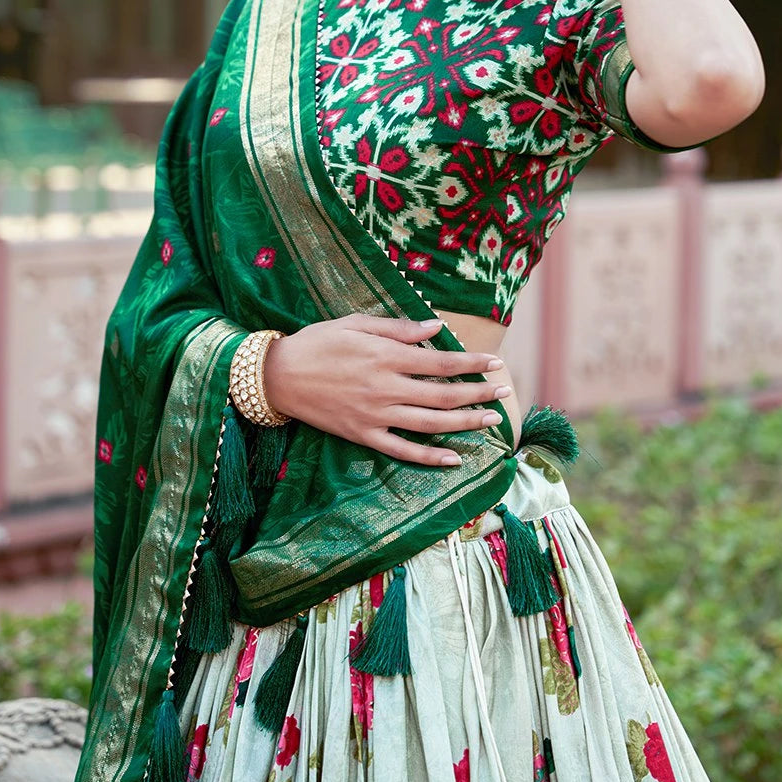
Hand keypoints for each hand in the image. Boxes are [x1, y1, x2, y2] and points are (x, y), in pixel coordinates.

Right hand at [263, 314, 510, 467]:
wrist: (278, 376)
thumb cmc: (318, 342)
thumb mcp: (356, 323)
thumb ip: (399, 328)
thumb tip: (437, 327)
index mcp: (386, 357)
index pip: (442, 362)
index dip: (472, 364)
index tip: (495, 364)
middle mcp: (385, 388)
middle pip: (443, 396)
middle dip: (478, 394)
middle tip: (503, 390)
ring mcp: (375, 415)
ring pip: (430, 424)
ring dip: (465, 424)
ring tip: (491, 420)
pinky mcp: (363, 435)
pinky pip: (402, 450)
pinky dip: (430, 457)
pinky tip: (454, 458)